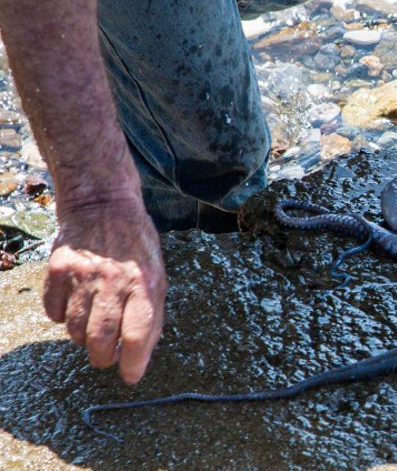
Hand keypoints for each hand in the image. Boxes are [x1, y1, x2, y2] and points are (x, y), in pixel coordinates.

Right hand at [44, 198, 165, 383]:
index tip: (130, 376)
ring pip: (76, 332)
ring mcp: (82, 276)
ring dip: (84, 339)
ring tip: (93, 327)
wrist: (103, 205)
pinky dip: (64, 318)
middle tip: (105, 358)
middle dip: (103, 358)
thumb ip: (152, 314)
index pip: (137, 334)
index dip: (133, 363)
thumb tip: (142, 355)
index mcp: (143, 283)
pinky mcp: (57, 271)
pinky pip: (54, 314)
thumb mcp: (157, 275)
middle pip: (101, 340)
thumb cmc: (136, 246)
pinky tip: (77, 304)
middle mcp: (112, 281)